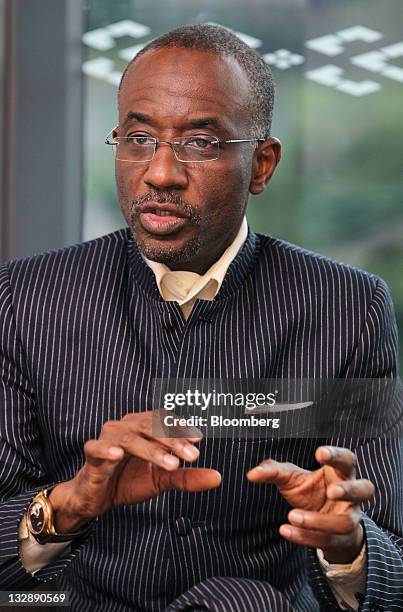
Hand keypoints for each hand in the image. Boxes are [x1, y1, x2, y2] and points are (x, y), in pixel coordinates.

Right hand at [49, 411, 220, 532]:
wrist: (97, 498)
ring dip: (152, 449)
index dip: (181, 428)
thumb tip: (217, 478)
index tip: (199, 440)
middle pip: (151, 426)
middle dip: (173, 440)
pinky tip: (118, 455)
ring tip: (170, 464)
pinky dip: (107, 449)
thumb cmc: (129, 480)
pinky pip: (97, 447)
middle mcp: (127, 425)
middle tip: (191, 455)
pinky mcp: (92, 453)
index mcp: (144, 426)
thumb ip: (187, 477)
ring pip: (131, 437)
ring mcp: (108, 437)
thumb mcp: (162, 480)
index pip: (165, 421)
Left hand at [247, 446, 374, 562]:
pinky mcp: (341, 539)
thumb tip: (252, 474)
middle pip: (365, 489)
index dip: (337, 455)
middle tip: (331, 491)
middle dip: (349, 490)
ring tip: (292, 515)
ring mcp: (349, 518)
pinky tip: (286, 530)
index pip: (347, 459)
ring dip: (319, 521)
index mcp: (340, 472)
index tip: (319, 453)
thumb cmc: (310, 492)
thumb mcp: (291, 479)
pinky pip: (328, 541)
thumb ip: (273, 471)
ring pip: (345, 522)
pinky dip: (305, 537)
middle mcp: (351, 495)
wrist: (321, 524)